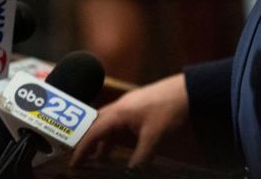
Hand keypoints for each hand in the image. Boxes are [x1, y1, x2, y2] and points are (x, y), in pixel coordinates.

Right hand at [72, 73, 190, 168]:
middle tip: (81, 160)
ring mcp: (127, 106)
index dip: (82, 149)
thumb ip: (140, 158)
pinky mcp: (136, 107)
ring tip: (99, 158)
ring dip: (101, 140)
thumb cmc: (169, 110)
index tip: (74, 163)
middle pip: (95, 125)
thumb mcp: (154, 138)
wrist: (186, 90)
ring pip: (107, 124)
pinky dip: (113, 135)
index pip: (93, 133)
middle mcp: (119, 108)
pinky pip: (117, 122)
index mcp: (118, 114)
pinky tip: (118, 144)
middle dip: (86, 143)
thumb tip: (130, 174)